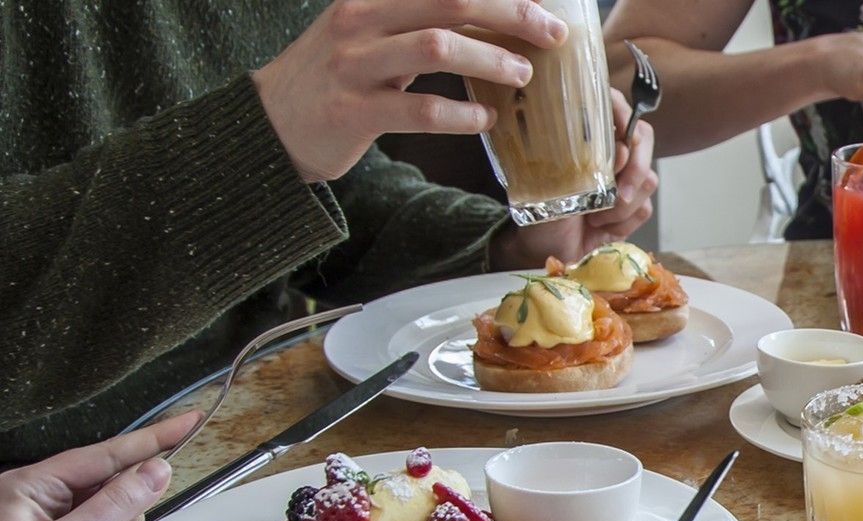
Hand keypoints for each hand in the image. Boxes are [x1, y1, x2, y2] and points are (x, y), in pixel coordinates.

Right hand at [252, 0, 568, 182]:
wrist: (269, 125)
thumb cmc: (336, 79)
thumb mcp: (368, 32)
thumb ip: (416, 18)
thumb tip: (486, 15)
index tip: (542, 1)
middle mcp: (361, 20)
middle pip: (450, 1)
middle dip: (511, 14)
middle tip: (551, 33)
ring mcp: (355, 65)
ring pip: (437, 47)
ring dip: (491, 59)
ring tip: (524, 74)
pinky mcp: (354, 112)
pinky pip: (420, 110)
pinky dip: (462, 115)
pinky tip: (487, 121)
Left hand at [489, 89, 657, 269]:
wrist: (544, 250)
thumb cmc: (540, 211)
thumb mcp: (549, 176)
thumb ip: (580, 155)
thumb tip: (619, 148)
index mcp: (584, 134)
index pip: (614, 104)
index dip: (624, 113)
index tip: (623, 133)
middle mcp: (608, 152)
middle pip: (643, 139)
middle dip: (635, 169)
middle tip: (617, 193)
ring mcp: (624, 179)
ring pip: (648, 179)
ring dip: (623, 204)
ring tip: (594, 218)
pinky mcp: (632, 208)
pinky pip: (645, 208)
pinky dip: (624, 222)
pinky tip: (602, 229)